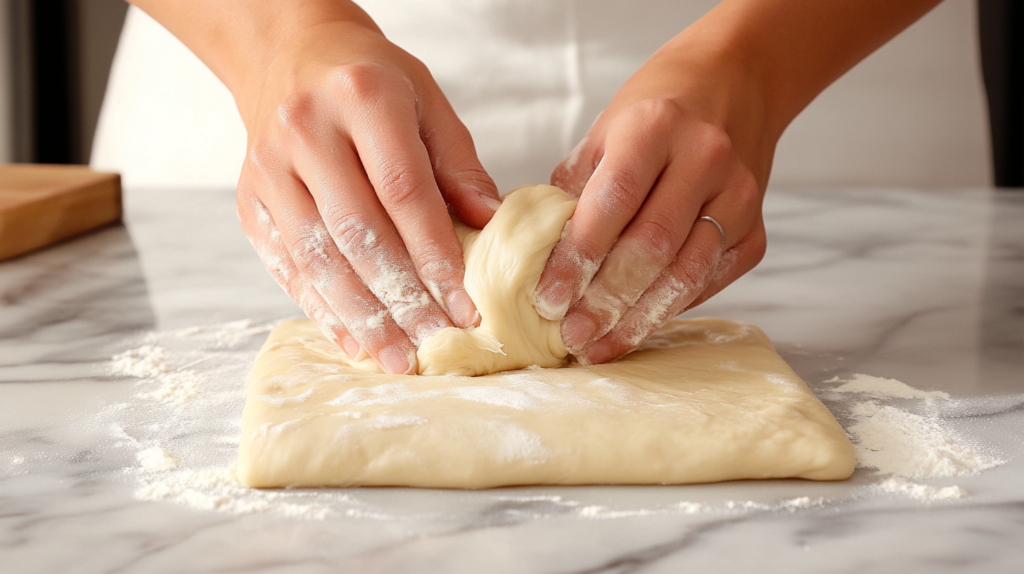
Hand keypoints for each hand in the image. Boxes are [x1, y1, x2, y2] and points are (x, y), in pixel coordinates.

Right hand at [234, 18, 500, 373]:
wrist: (287, 54)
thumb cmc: (369, 79)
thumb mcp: (425, 100)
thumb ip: (458, 162)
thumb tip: (490, 225)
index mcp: (361, 98)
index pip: (402, 191)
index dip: (435, 254)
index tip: (464, 304)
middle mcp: (306, 131)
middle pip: (357, 232)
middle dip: (400, 297)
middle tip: (434, 341)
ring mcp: (269, 168)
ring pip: (317, 257)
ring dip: (360, 316)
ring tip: (395, 356)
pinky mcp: (249, 199)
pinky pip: (286, 264)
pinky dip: (321, 307)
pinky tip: (353, 337)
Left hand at [533, 43, 770, 364]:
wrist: (734, 85)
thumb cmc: (656, 113)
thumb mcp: (605, 132)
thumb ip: (573, 190)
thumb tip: (531, 255)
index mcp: (654, 127)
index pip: (613, 202)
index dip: (578, 257)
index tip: (548, 299)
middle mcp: (704, 158)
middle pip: (652, 245)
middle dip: (606, 299)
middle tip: (572, 335)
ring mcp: (738, 196)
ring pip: (687, 271)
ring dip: (640, 317)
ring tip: (600, 345)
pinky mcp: (758, 230)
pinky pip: (711, 280)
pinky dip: (671, 307)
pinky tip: (638, 325)